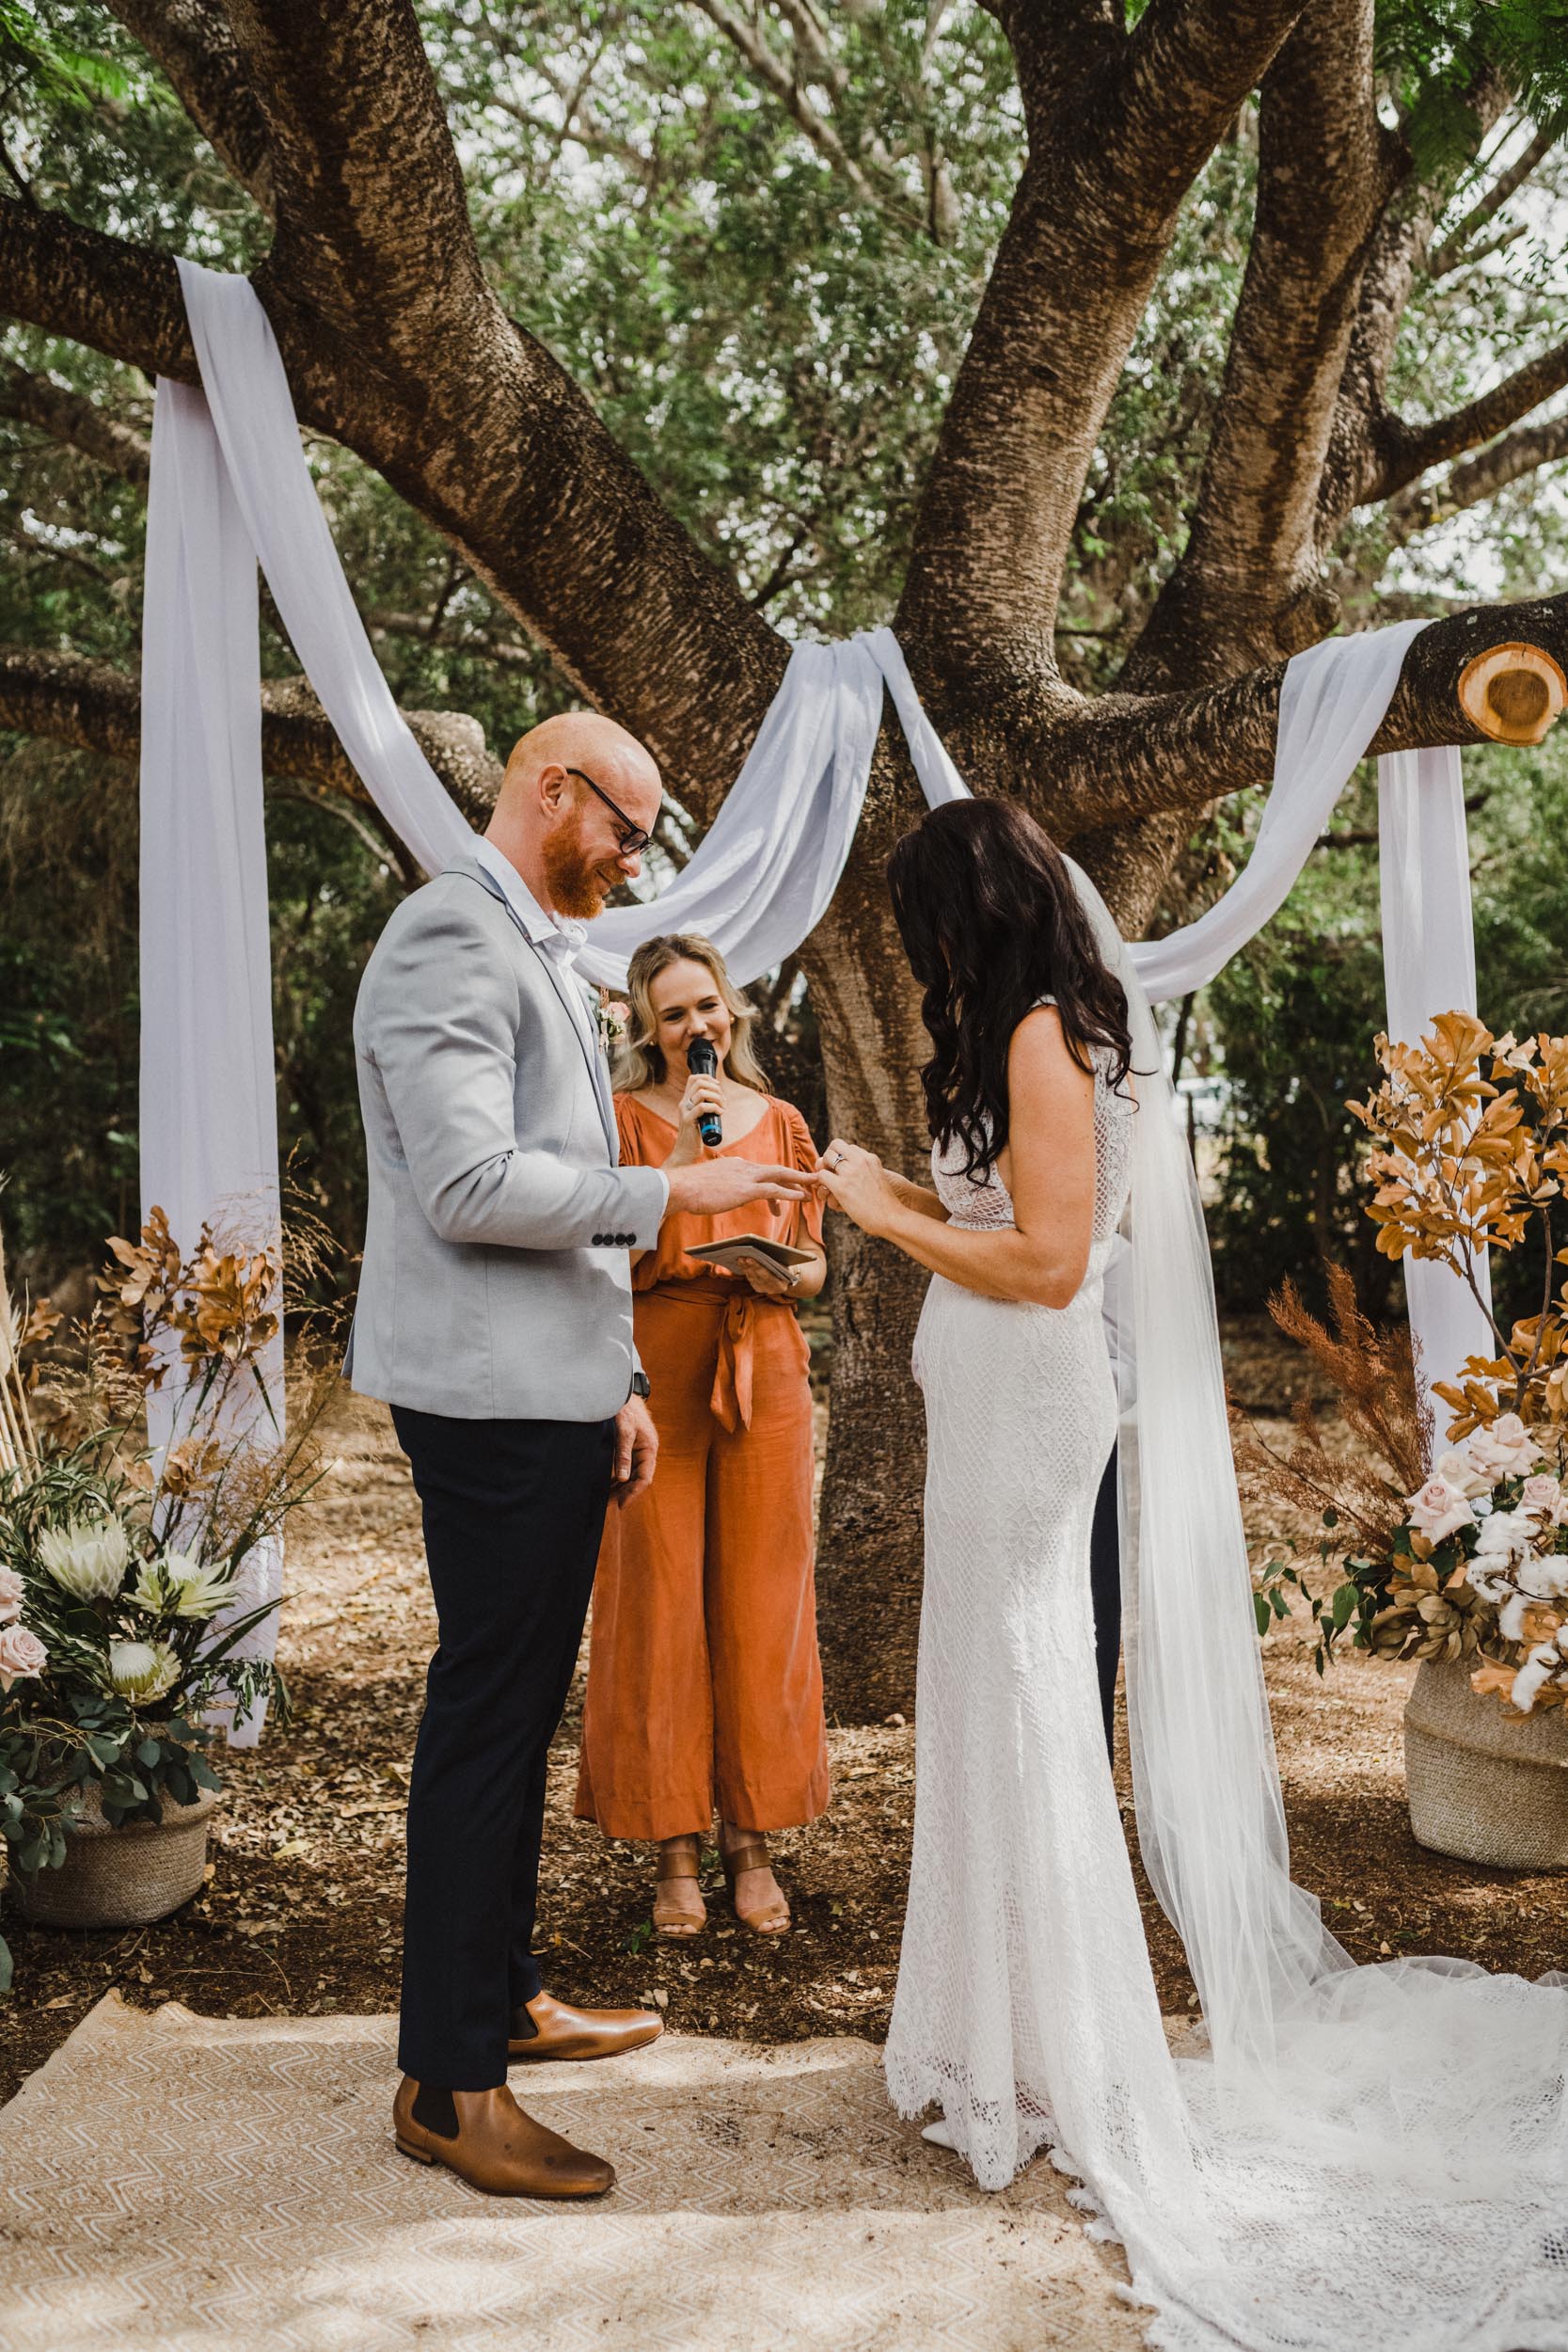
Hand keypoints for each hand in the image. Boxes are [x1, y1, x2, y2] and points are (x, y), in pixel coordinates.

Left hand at [611, 1393, 657, 1507]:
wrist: (620, 1390)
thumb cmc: (624, 1409)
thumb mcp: (623, 1432)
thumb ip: (623, 1455)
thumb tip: (623, 1479)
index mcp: (649, 1448)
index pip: (644, 1478)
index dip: (633, 1493)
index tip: (620, 1505)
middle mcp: (647, 1451)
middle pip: (639, 1478)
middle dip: (625, 1492)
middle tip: (609, 1504)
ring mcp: (640, 1448)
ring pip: (633, 1473)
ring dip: (621, 1486)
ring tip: (606, 1498)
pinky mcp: (631, 1445)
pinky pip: (628, 1466)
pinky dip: (619, 1476)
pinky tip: (608, 1483)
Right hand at [664, 1159, 812, 1219]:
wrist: (679, 1187)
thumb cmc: (688, 1188)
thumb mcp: (708, 1182)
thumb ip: (720, 1183)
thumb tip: (721, 1191)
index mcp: (735, 1165)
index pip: (761, 1172)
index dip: (774, 1181)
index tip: (782, 1190)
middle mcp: (744, 1167)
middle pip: (776, 1170)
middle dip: (795, 1175)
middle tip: (811, 1181)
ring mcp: (746, 1177)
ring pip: (780, 1176)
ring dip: (799, 1183)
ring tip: (813, 1191)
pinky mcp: (746, 1189)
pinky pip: (774, 1190)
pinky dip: (790, 1193)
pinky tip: (801, 1197)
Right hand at [665, 1070, 726, 1167]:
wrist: (685, 1152)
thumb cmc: (695, 1136)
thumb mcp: (700, 1117)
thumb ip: (705, 1108)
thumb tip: (722, 1100)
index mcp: (686, 1101)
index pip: (693, 1078)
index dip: (707, 1077)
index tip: (718, 1086)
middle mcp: (684, 1103)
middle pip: (699, 1083)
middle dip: (715, 1088)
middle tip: (723, 1100)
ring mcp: (685, 1111)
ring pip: (701, 1093)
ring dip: (717, 1097)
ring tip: (723, 1107)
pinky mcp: (688, 1120)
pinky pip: (702, 1107)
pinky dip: (714, 1107)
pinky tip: (720, 1113)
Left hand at [735, 1250, 798, 1297]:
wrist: (789, 1277)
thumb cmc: (787, 1267)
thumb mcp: (785, 1264)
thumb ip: (776, 1261)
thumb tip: (761, 1250)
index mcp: (780, 1285)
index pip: (766, 1275)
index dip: (757, 1266)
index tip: (749, 1258)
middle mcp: (771, 1289)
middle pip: (757, 1276)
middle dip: (748, 1266)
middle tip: (741, 1256)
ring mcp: (763, 1289)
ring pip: (751, 1277)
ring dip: (744, 1267)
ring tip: (740, 1257)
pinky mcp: (757, 1287)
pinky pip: (749, 1278)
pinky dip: (745, 1269)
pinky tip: (741, 1262)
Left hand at [815, 1139, 897, 1236]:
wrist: (891, 1217)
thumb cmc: (884, 1204)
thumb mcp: (878, 1179)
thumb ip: (865, 1172)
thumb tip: (846, 1174)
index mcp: (870, 1158)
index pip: (848, 1147)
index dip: (840, 1157)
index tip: (840, 1169)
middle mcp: (860, 1161)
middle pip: (834, 1146)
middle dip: (828, 1159)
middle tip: (829, 1173)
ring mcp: (850, 1173)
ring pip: (825, 1159)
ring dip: (823, 1171)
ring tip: (827, 1185)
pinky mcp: (841, 1187)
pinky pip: (821, 1176)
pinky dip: (821, 1184)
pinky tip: (829, 1194)